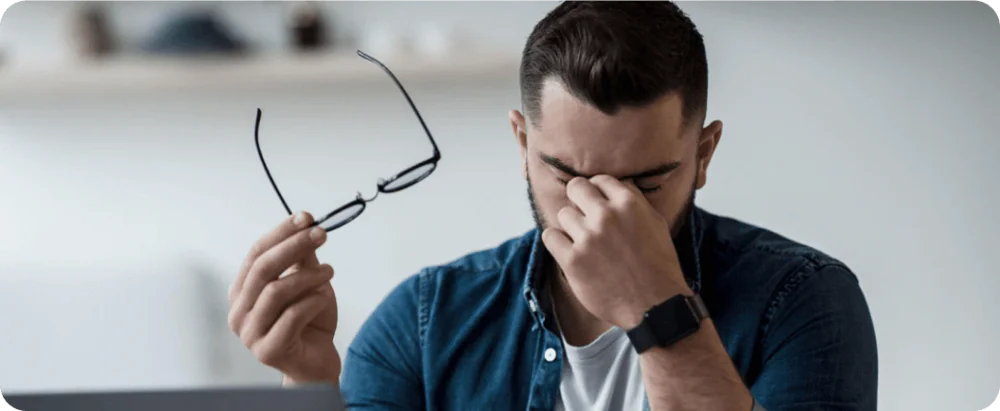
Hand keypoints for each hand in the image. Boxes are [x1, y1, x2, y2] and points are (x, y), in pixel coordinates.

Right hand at [228, 211, 340, 384]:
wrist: (317, 362)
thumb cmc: (310, 321)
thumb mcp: (307, 282)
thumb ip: (302, 258)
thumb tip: (305, 223)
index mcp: (242, 291)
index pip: (256, 253)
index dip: (280, 233)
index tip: (305, 217)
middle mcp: (239, 312)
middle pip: (263, 269)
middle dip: (294, 246)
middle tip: (321, 234)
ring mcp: (250, 334)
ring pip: (276, 291)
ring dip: (308, 276)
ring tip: (330, 272)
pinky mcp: (268, 351)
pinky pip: (292, 316)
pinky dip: (313, 301)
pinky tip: (324, 298)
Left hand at [542, 176, 689, 329]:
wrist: (655, 306)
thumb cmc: (659, 266)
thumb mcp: (656, 225)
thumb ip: (636, 202)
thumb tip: (619, 184)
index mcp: (629, 204)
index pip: (600, 180)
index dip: (597, 191)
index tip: (597, 204)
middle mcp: (606, 216)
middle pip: (576, 188)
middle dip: (579, 199)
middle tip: (584, 216)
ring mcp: (588, 238)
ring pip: (563, 214)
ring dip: (570, 226)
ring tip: (583, 241)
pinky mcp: (573, 260)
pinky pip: (549, 236)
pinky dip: (557, 242)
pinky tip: (568, 250)